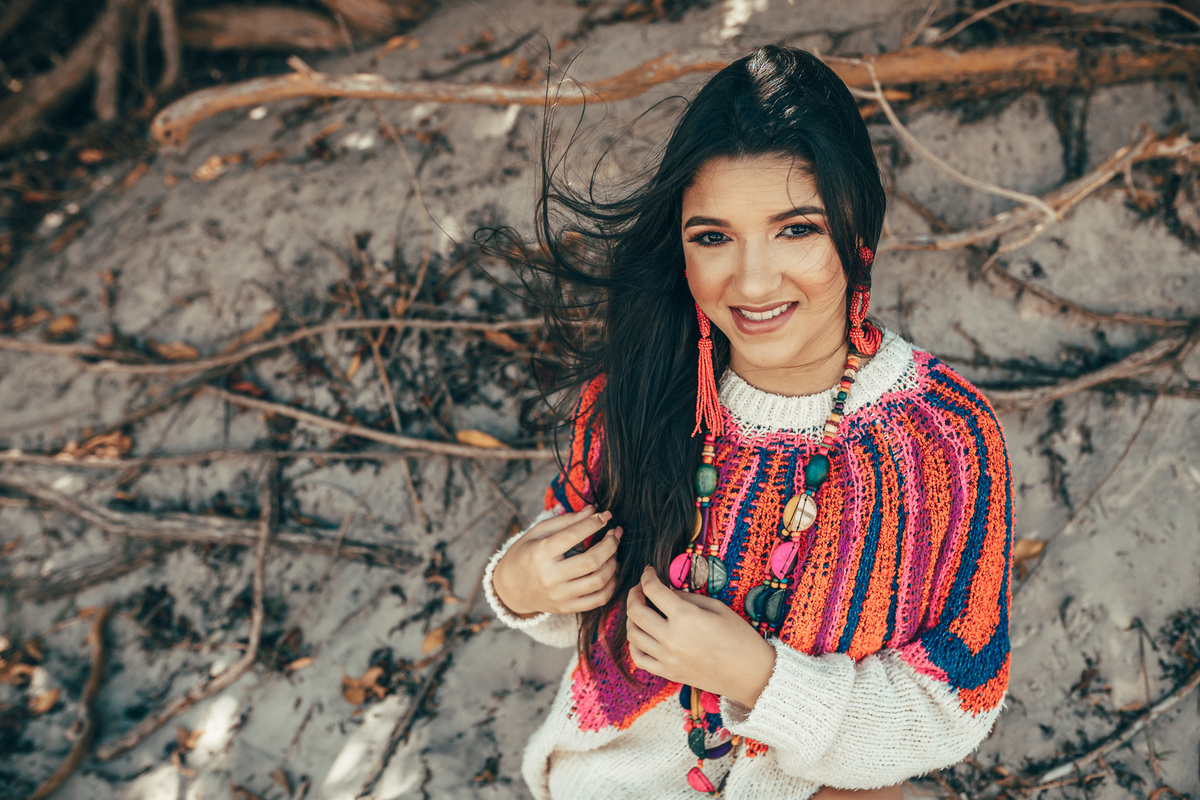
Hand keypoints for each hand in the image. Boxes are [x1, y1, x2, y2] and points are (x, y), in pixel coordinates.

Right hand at [492, 506, 621, 616]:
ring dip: (613, 563)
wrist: (509, 589)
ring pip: (599, 581)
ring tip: (613, 551)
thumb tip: (594, 510)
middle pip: (591, 561)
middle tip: (615, 533)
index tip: (605, 515)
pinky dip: (611, 584)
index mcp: (540, 554)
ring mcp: (560, 596)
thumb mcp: (537, 532)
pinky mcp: (567, 608)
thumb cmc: (525, 554)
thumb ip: (566, 521)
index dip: (593, 523)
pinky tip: (611, 571)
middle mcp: (550, 577)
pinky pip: (599, 599)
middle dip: (610, 544)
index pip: (572, 536)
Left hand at [627, 566, 774, 708]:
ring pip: (633, 635)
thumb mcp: (717, 608)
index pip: (653, 590)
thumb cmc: (740, 637)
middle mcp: (671, 638)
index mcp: (686, 617)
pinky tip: (641, 635)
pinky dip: (634, 645)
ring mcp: (667, 658)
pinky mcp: (668, 673)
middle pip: (636, 611)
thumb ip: (687, 598)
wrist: (752, 674)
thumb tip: (666, 592)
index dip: (647, 576)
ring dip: (632, 618)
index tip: (649, 572)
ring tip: (640, 610)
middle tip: (640, 589)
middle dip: (634, 594)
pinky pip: (639, 659)